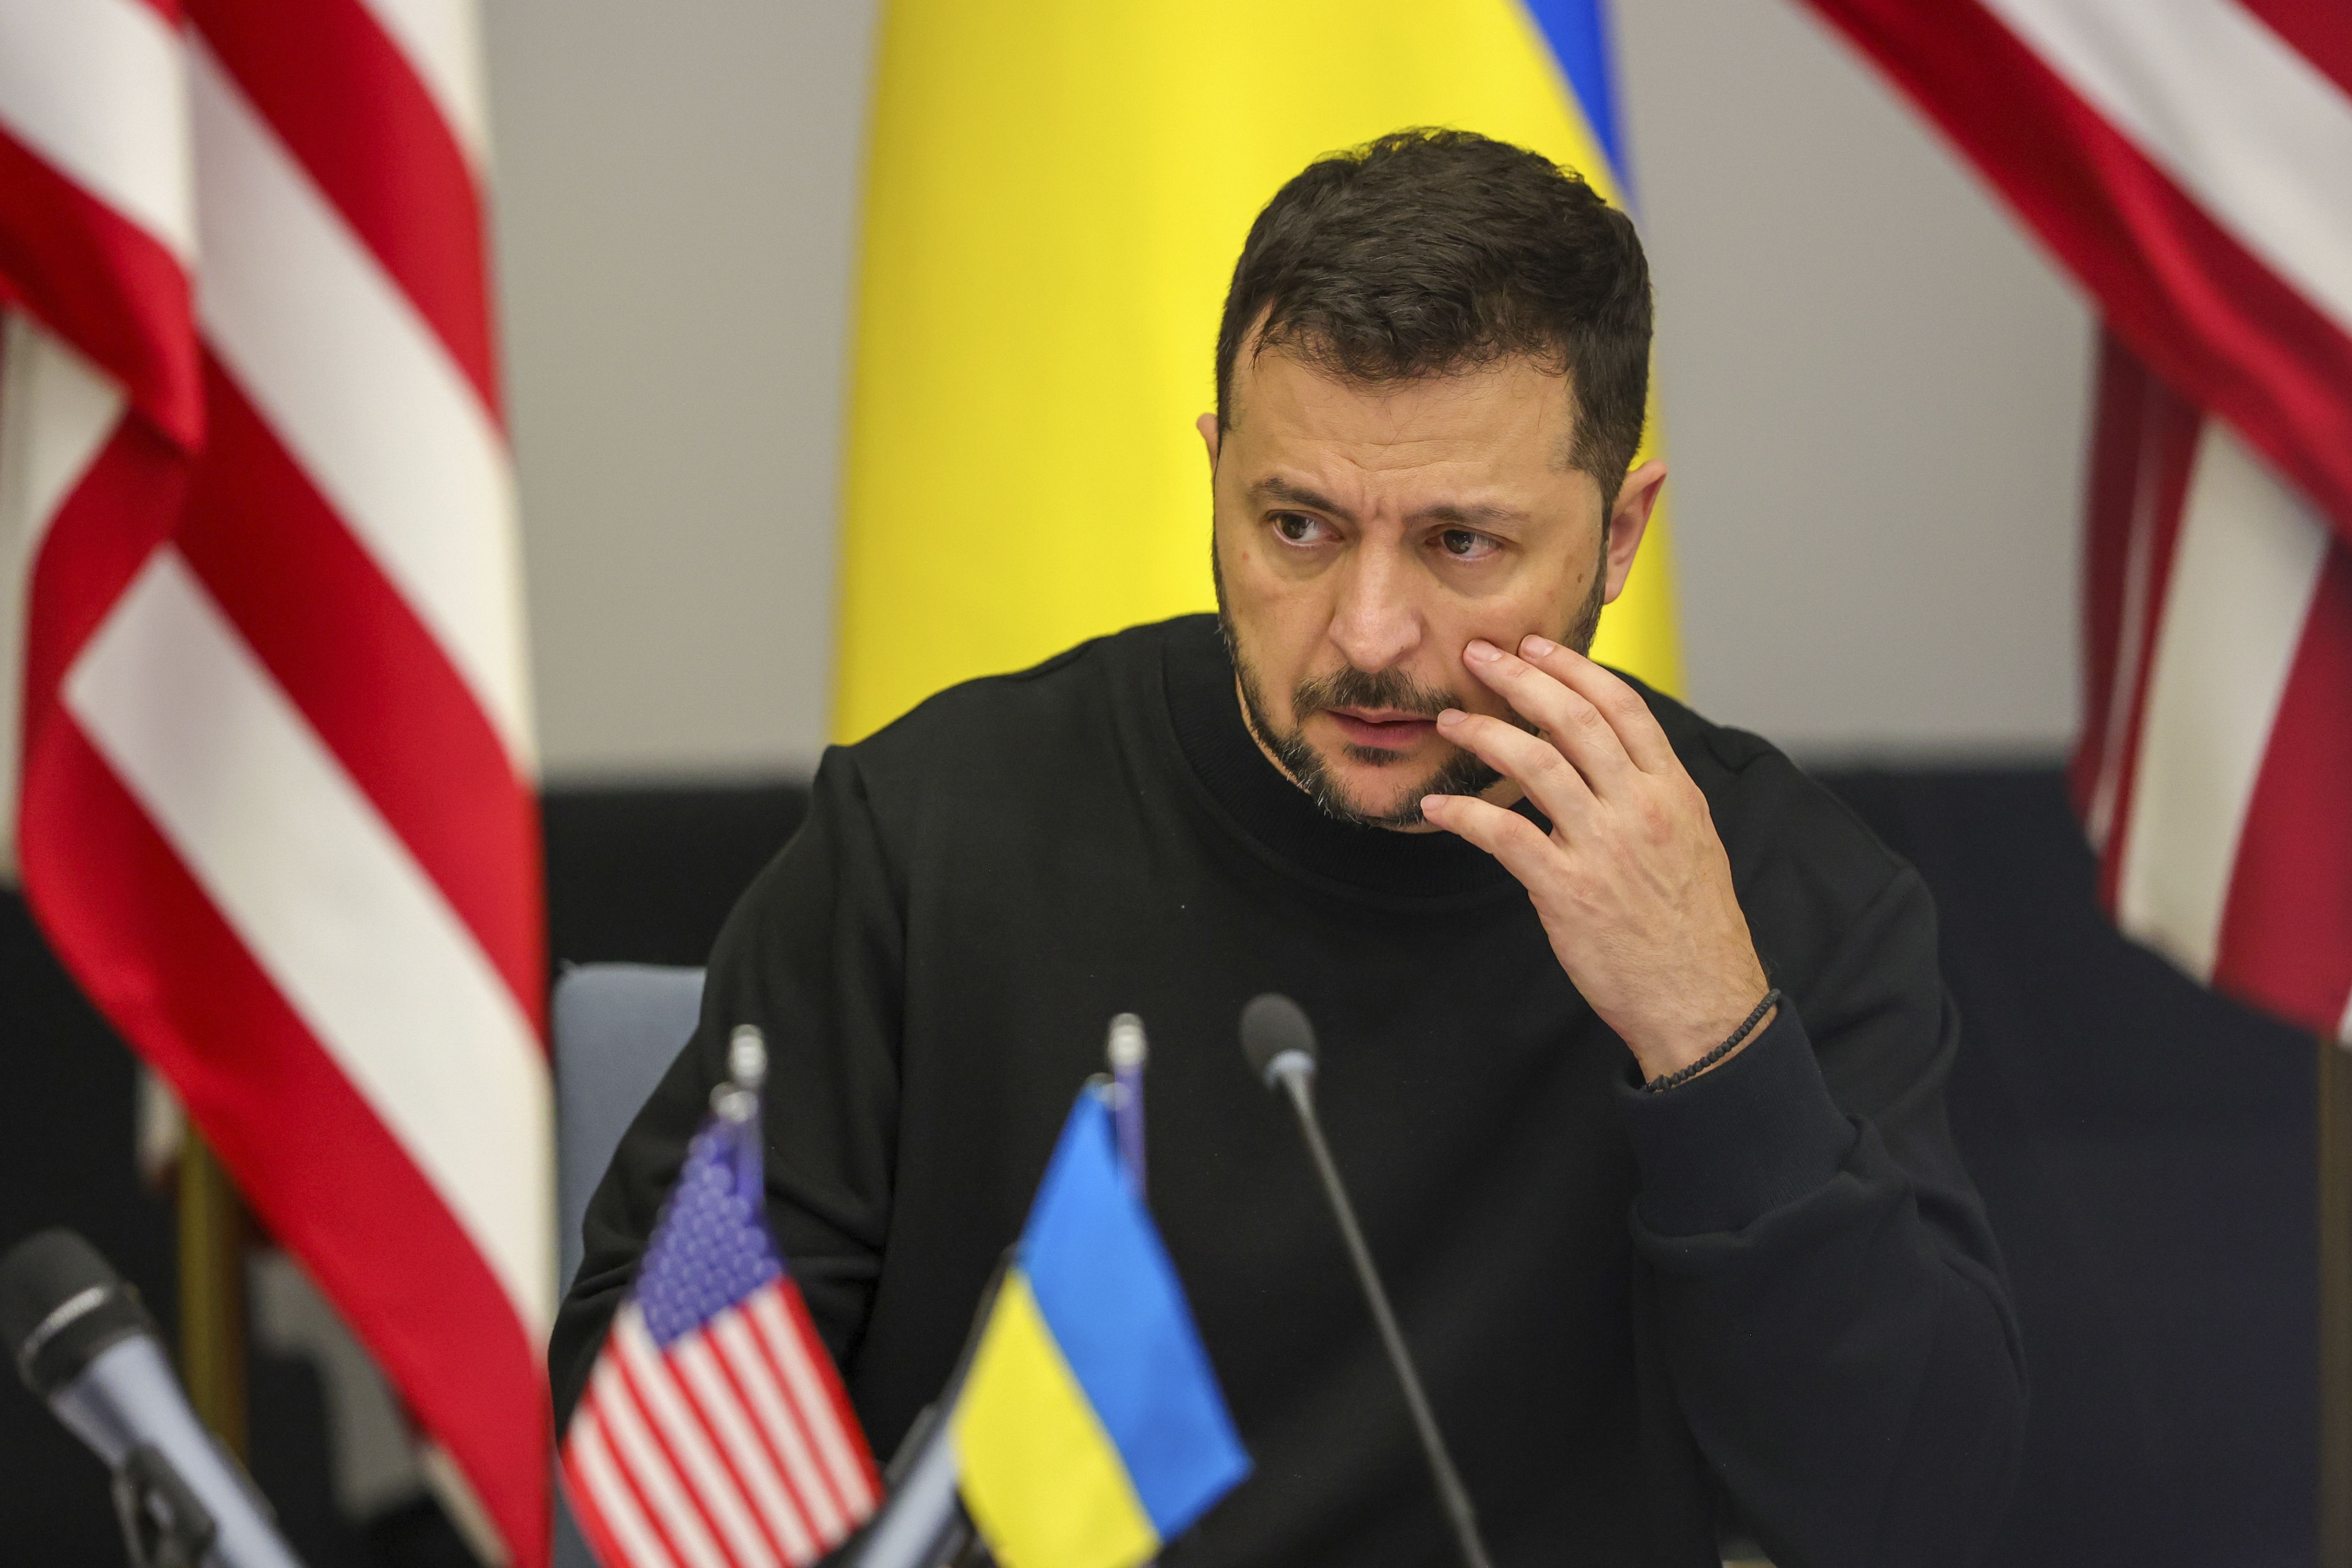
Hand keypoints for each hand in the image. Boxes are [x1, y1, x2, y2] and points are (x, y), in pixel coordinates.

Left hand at [1420, 635, 1771, 1082]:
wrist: (1701, 1001)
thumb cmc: (1691, 927)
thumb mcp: (1690, 843)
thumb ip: (1651, 794)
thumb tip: (1607, 758)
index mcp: (1674, 791)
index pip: (1622, 706)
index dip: (1573, 667)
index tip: (1535, 646)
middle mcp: (1641, 809)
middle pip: (1574, 719)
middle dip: (1519, 678)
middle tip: (1478, 655)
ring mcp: (1604, 847)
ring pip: (1536, 764)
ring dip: (1484, 733)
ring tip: (1450, 721)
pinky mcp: (1568, 890)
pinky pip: (1504, 834)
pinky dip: (1465, 813)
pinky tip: (1437, 805)